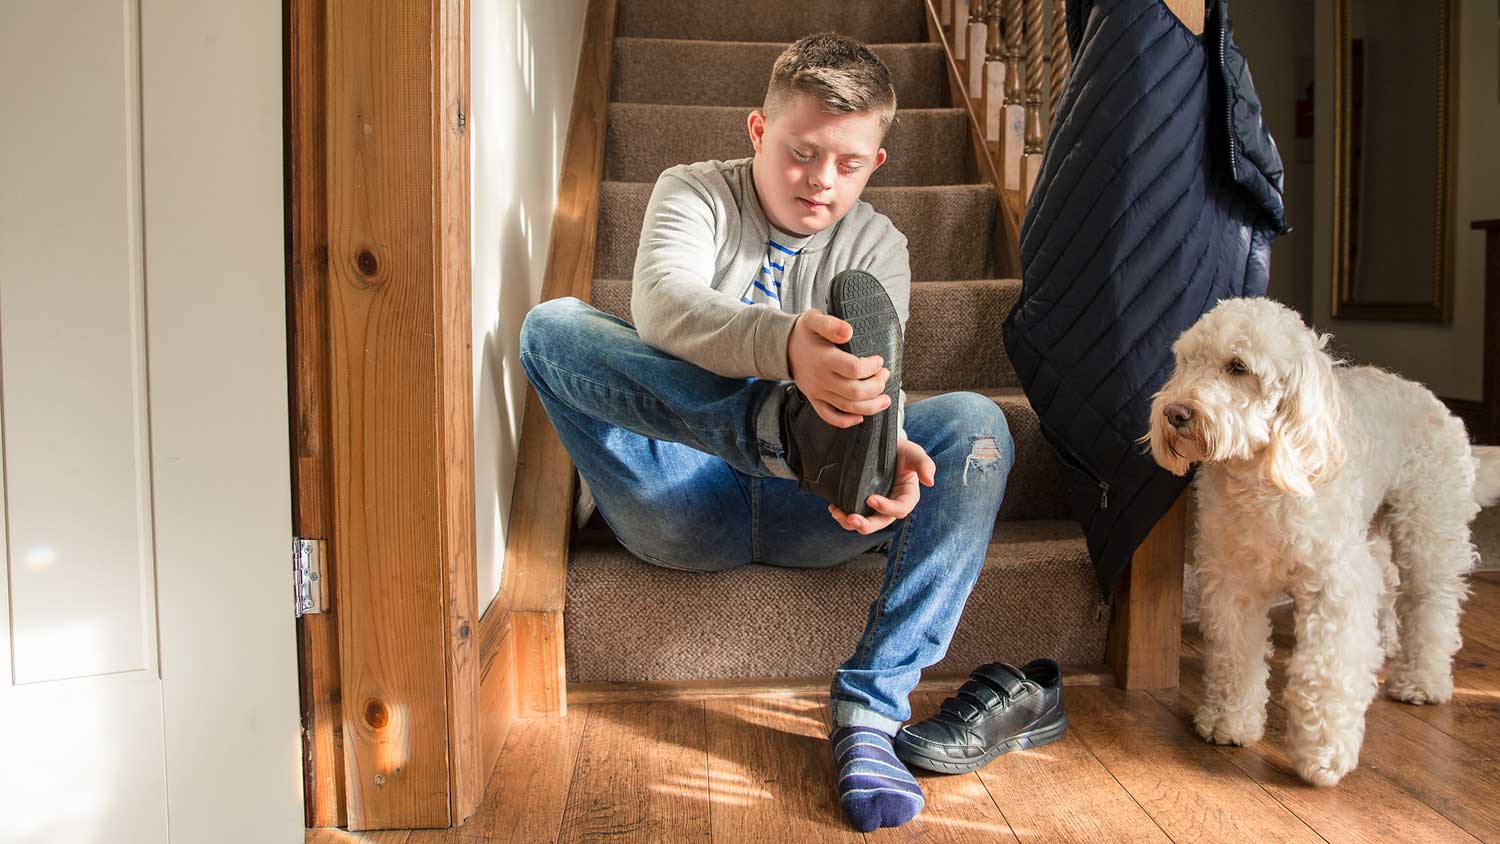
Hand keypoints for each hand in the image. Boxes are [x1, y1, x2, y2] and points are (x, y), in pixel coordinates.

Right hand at [787, 308, 890, 428]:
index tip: (879, 360)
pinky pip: (830, 417)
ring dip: (871, 406)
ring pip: (848, 407)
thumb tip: (848, 331)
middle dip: (877, 386)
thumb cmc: (804, 334)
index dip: (872, 367)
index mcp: (824, 359)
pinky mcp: (815, 400)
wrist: (783, 348)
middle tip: (884, 376)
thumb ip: (831, 324)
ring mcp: (817, 392)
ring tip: (885, 398)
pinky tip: (859, 416)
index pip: (854, 368)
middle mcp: (821, 378)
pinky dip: (847, 421)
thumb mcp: (814, 319)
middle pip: (855, 392)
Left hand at [828, 436, 935, 533]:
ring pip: (865, 523)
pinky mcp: (862, 503)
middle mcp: (891, 506)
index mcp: (907, 497)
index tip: (871, 500)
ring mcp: (876, 507)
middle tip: (852, 519)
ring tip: (838, 514)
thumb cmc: (903, 452)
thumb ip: (924, 464)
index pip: (899, 509)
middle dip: (866, 524)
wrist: (885, 446)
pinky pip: (853, 514)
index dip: (886, 508)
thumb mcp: (914, 453)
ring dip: (850, 524)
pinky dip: (842, 515)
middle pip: (880, 522)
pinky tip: (833, 508)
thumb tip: (930, 481)